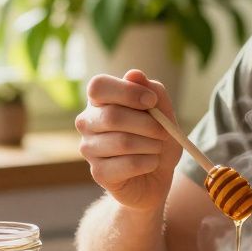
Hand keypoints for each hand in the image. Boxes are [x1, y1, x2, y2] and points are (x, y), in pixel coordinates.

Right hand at [75, 69, 182, 212]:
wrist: (157, 176)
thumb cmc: (156, 138)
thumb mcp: (163, 112)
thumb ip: (153, 91)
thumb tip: (134, 74)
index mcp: (99, 100)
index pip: (98, 86)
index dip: (126, 91)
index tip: (151, 101)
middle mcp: (87, 122)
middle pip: (112, 116)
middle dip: (148, 124)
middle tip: (164, 131)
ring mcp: (89, 148)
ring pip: (123, 142)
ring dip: (151, 145)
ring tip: (157, 148)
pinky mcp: (98, 173)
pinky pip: (128, 164)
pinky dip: (149, 162)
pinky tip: (151, 163)